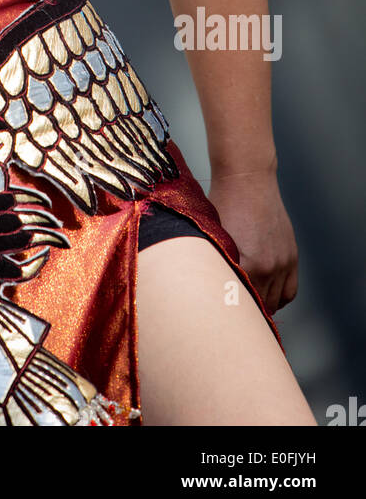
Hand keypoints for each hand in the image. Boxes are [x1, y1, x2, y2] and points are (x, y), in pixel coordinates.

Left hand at [207, 166, 298, 313]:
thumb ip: (213, 264)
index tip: (220, 319)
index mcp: (247, 265)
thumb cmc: (221, 204)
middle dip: (245, 313)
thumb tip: (206, 287)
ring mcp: (283, 262)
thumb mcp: (211, 236)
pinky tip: (265, 297)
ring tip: (247, 308)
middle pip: (259, 308)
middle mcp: (269, 267)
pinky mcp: (291, 255)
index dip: (229, 314)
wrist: (247, 179)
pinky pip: (290, 290)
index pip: (240, 304)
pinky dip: (279, 298)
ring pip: (276, 302)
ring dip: (263, 307)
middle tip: (230, 317)